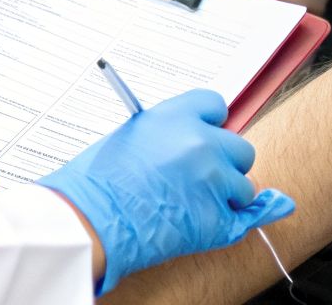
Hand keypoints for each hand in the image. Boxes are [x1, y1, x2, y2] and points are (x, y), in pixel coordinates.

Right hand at [37, 89, 294, 293]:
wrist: (88, 222)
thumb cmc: (97, 182)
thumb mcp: (131, 136)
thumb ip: (168, 134)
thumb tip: (190, 141)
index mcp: (177, 116)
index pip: (217, 106)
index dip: (211, 125)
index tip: (203, 138)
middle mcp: (201, 143)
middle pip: (240, 148)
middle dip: (225, 163)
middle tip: (200, 179)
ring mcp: (213, 181)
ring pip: (244, 187)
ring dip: (226, 197)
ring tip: (192, 207)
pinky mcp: (217, 220)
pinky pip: (242, 221)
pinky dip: (226, 225)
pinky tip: (207, 224)